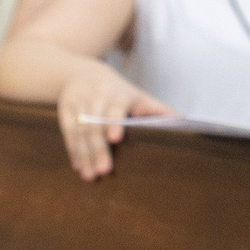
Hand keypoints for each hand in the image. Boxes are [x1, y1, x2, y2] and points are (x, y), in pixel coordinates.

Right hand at [55, 59, 172, 180]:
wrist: (82, 73)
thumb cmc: (118, 91)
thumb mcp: (138, 95)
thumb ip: (157, 110)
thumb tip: (184, 122)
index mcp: (117, 93)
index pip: (114, 108)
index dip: (113, 122)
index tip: (115, 138)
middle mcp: (96, 97)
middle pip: (96, 125)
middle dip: (98, 149)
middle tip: (103, 171)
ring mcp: (78, 103)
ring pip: (80, 131)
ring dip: (84, 154)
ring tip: (90, 176)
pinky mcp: (64, 110)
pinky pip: (68, 133)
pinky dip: (73, 151)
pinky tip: (78, 166)